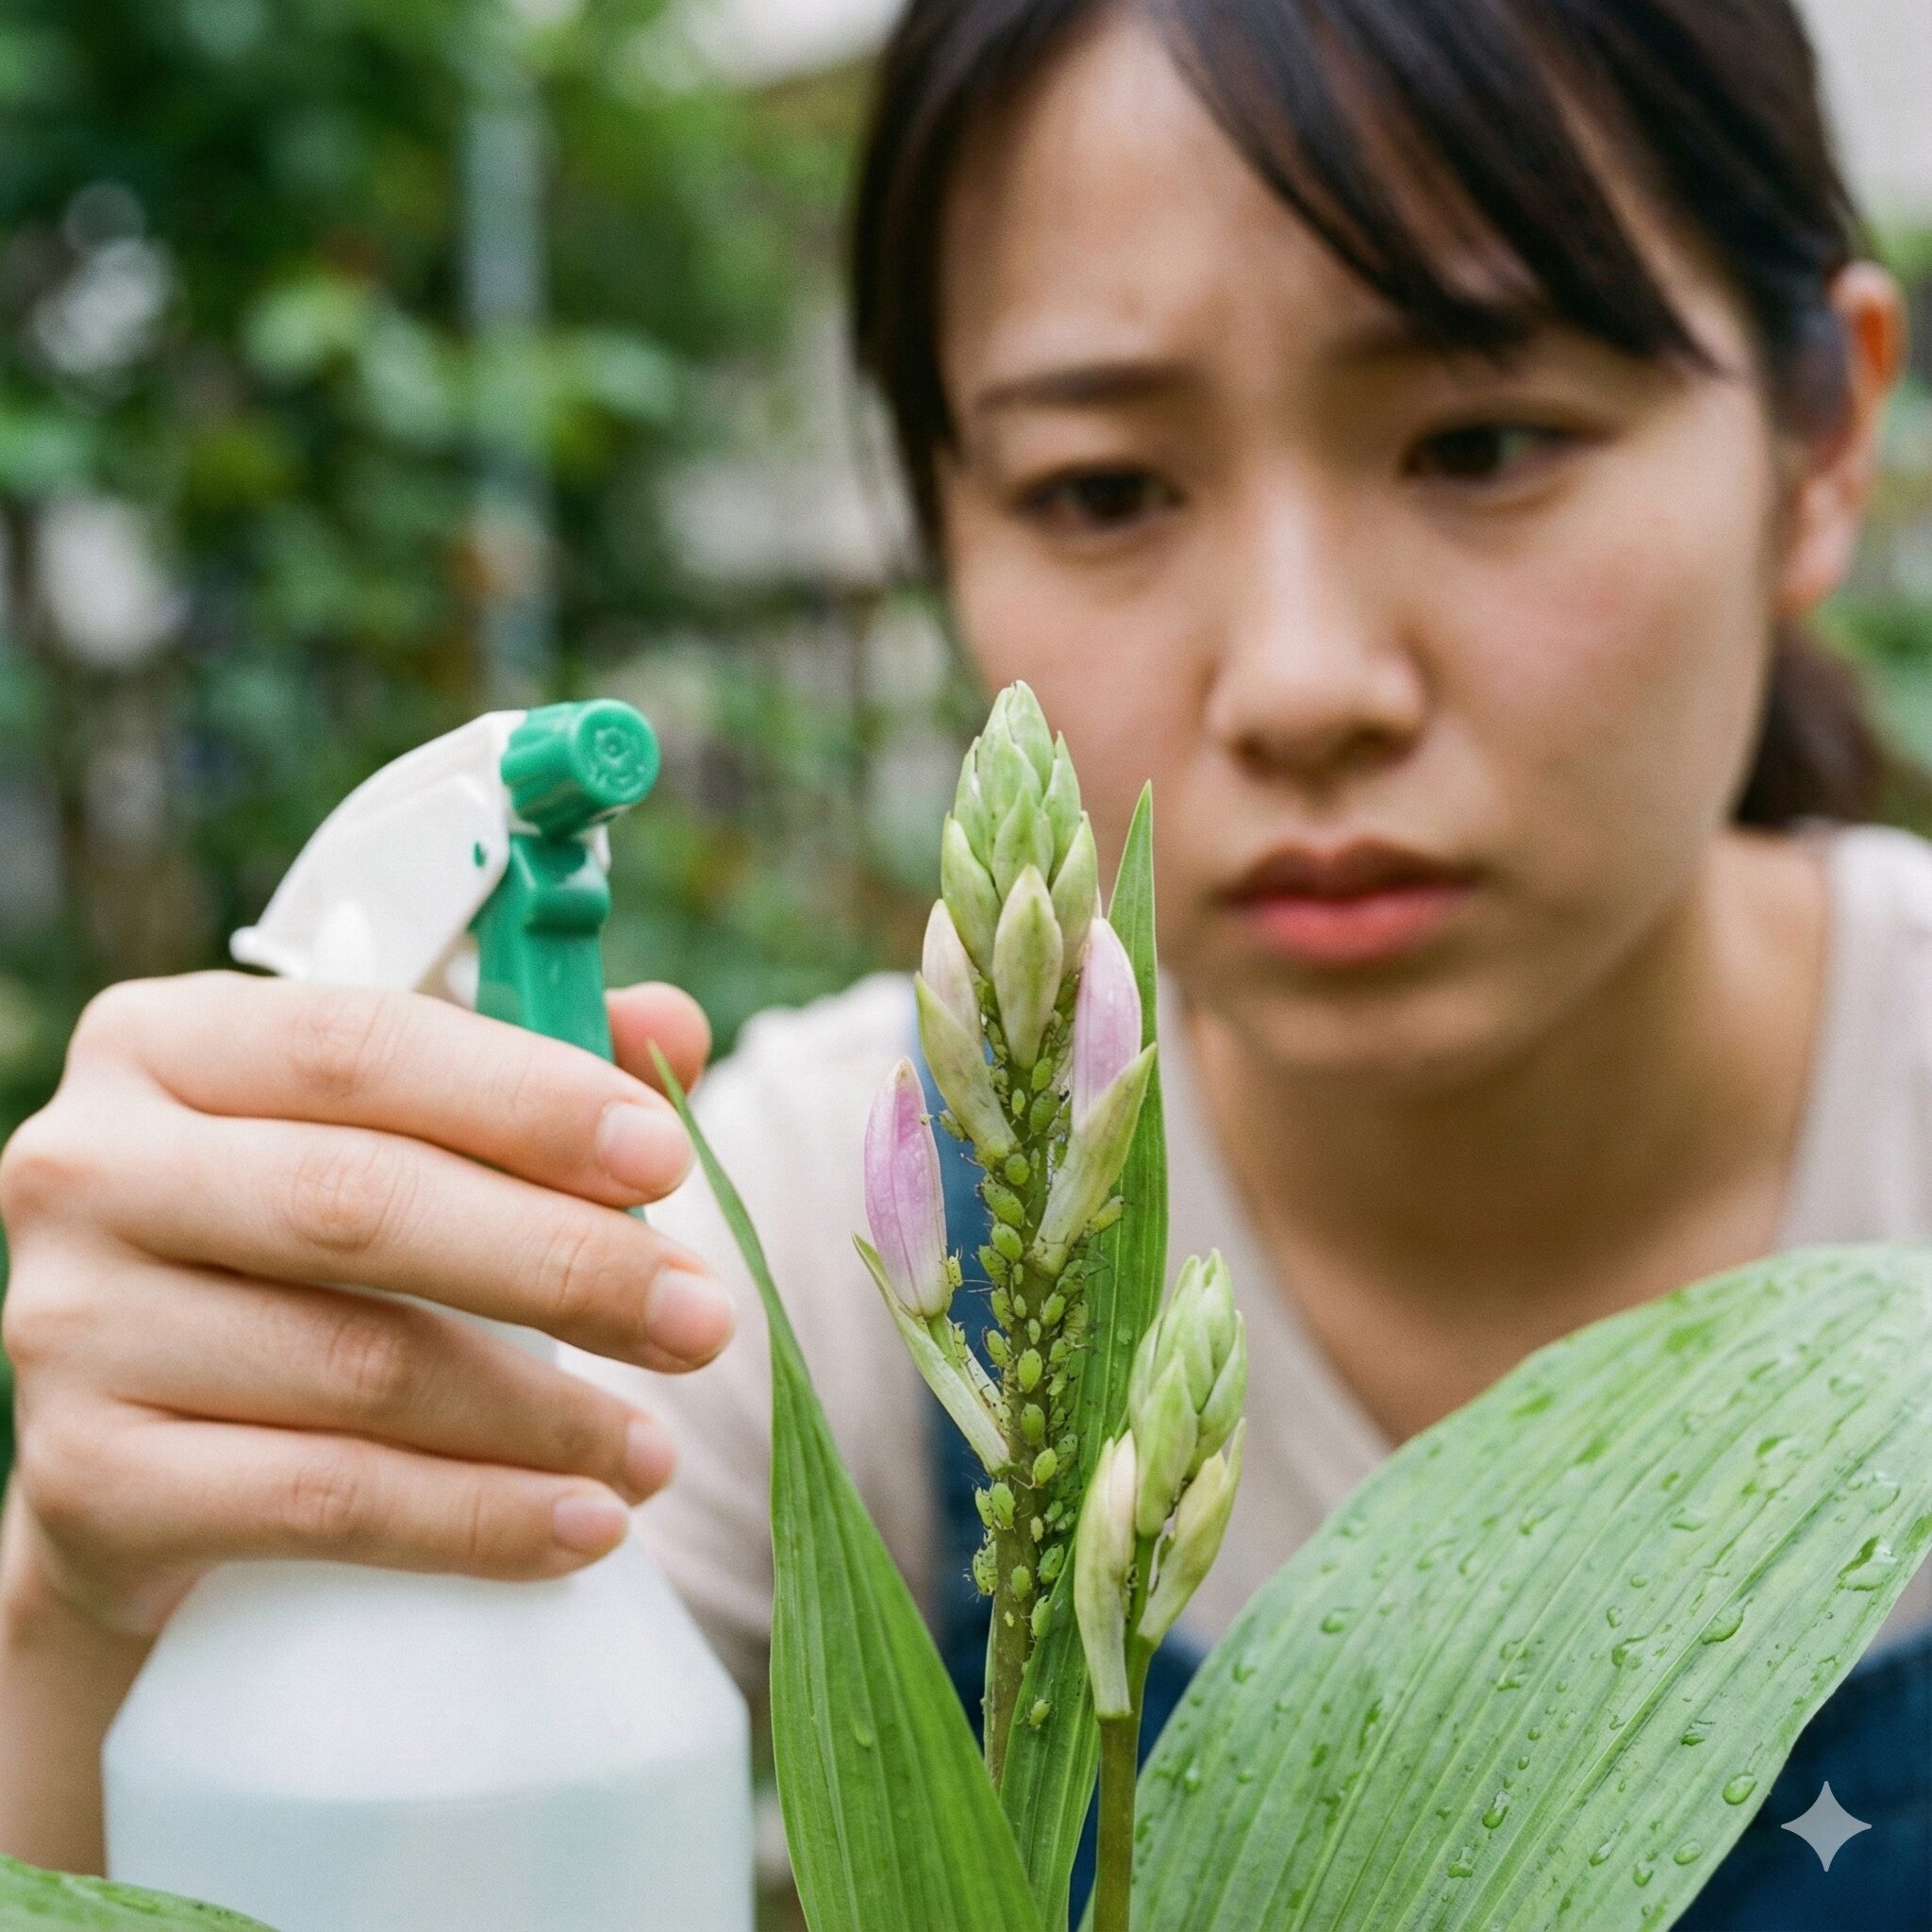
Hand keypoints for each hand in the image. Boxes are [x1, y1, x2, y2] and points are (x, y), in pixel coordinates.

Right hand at [0, 972, 732, 1640]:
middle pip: (360, 1204)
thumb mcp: (397, 1127)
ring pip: (356, 1366)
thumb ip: (529, 1066)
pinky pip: (319, 1502)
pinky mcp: (84, 1483)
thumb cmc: (300, 1251)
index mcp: (167, 1041)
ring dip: (543, 1415)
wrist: (140, 1447)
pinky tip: (580, 1526)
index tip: (667, 1160)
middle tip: (701, 1319)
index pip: (363, 1044)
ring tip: (657, 1447)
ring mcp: (70, 1327)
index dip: (527, 1099)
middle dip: (562, 1264)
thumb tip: (675, 1033)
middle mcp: (89, 1165)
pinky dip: (473, 1521)